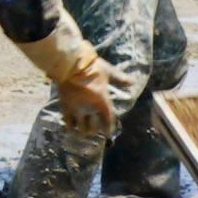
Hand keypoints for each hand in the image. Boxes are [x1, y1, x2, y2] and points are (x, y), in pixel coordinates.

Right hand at [26, 22, 117, 140]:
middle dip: (94, 130)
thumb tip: (133, 83)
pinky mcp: (65, 107)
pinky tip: (70, 127)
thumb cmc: (91, 67)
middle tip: (94, 130)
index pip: (108, 120)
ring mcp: (76, 109)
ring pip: (80, 128)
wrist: (70, 64)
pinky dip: (69, 126)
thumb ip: (120, 79)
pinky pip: (67, 122)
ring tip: (82, 131)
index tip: (108, 133)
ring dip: (82, 131)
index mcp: (102, 101)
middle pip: (93, 128)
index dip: (108, 128)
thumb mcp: (108, 72)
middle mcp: (90, 109)